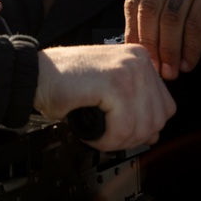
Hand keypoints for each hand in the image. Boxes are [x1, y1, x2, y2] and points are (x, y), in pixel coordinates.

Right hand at [34, 44, 174, 150]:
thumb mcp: (108, 90)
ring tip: (98, 134)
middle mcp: (137, 60)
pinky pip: (122, 127)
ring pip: (142, 126)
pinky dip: (106, 139)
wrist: (34, 75)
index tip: (124, 131)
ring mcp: (127, 69)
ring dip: (117, 141)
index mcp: (139, 59)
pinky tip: (92, 132)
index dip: (146, 127)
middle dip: (133, 137)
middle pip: (158, 119)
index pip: (166, 106)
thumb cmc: (64, 82)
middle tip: (108, 136)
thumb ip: (134, 105)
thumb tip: (153, 134)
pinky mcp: (113, 82)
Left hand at [124, 0, 200, 79]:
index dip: (134, 33)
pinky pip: (196, 24)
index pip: (134, 2)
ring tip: (171, 71)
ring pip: (172, 19)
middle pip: (151, 10)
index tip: (138, 57)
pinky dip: (190, 48)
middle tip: (156, 69)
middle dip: (152, 45)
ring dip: (171, 51)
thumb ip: (149, 13)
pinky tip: (188, 62)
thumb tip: (130, 47)